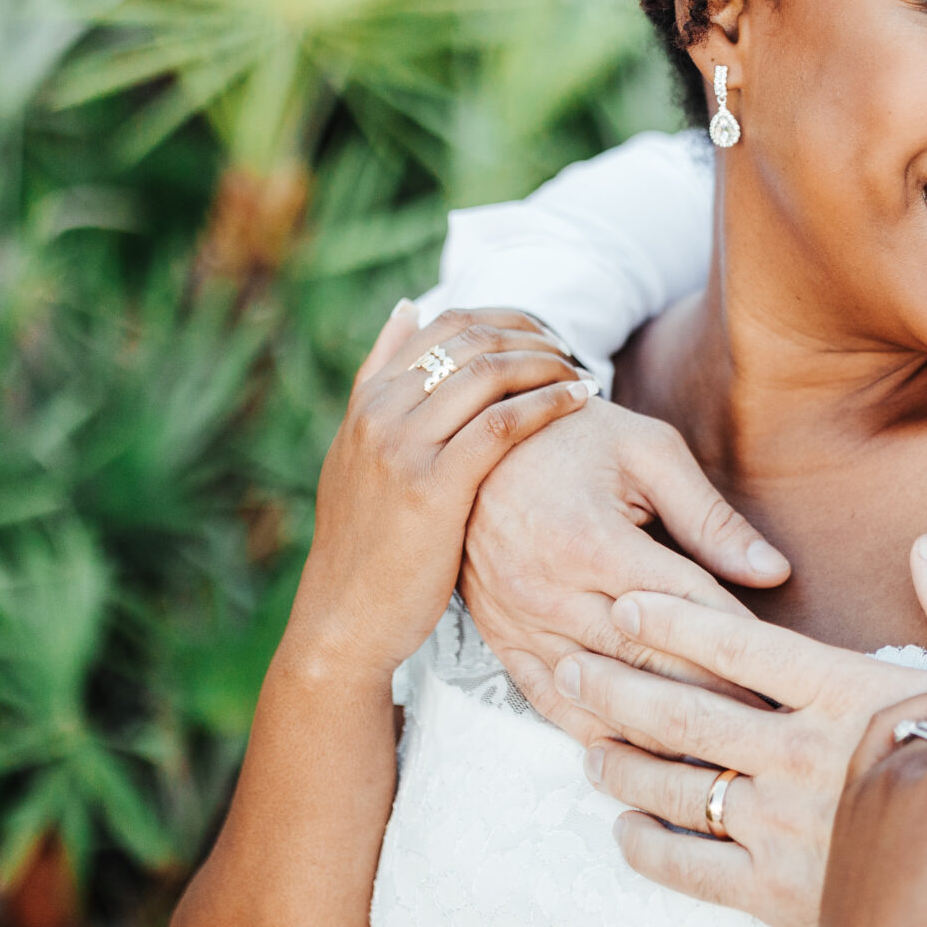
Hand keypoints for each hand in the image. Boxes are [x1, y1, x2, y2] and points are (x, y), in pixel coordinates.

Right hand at [288, 303, 591, 674]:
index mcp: (368, 401)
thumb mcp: (358, 453)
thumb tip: (407, 308)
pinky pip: (503, 424)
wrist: (343, 618)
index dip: (506, 320)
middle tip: (572, 354)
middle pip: (472, 339)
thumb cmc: (367, 543)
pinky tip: (580, 402)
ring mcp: (402, 447)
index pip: (444, 323)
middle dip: (533, 337)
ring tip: (583, 377)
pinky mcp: (432, 486)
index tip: (545, 336)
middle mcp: (380, 413)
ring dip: (548, 365)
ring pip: (490, 373)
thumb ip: (380, 382)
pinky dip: (548, 403)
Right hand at [459, 395, 792, 745]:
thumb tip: (774, 572)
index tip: (787, 681)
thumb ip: (710, 517)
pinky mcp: (498, 637)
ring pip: (602, 693)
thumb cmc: (571, 433)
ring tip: (717, 763)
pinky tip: (637, 761)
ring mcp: (518, 620)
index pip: (685, 607)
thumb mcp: (648, 451)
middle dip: (712, 700)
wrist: (472, 435)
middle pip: (648, 661)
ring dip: (660, 731)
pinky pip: (550, 701)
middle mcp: (548, 590)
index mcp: (589, 539)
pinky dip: (594, 733)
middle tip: (769, 733)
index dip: (741, 646)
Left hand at [560, 538, 926, 926]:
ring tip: (584, 742)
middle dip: (616, 685)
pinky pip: (688, 866)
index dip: (674, 620)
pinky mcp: (778, 896)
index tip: (626, 603)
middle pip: (685, 711)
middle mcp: (806, 758)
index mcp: (852, 698)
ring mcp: (785, 829)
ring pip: (674, 785)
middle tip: (569, 665)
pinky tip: (624, 829)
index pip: (741, 645)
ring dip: (620, 760)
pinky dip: (645, 846)